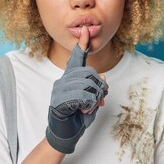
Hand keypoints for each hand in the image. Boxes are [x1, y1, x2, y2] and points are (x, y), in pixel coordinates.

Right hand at [45, 26, 108, 153]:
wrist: (65, 134)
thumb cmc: (77, 117)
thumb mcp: (93, 101)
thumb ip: (98, 88)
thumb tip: (104, 77)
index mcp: (71, 78)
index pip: (77, 58)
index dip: (82, 44)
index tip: (86, 29)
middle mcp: (63, 81)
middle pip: (88, 73)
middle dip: (99, 87)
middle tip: (99, 101)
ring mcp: (59, 90)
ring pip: (86, 85)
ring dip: (94, 99)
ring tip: (89, 108)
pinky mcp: (58, 101)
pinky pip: (81, 97)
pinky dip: (88, 105)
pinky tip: (83, 111)